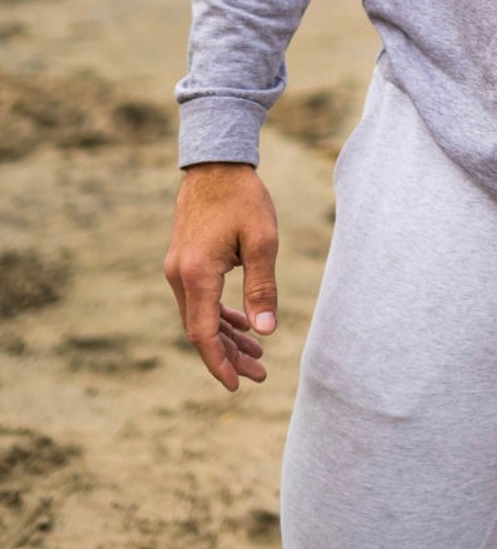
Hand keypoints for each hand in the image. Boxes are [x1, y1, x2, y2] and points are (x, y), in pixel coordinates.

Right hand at [164, 161, 279, 390]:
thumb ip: (262, 287)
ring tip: (256, 354)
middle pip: (201, 330)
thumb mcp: (262, 240)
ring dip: (226, 336)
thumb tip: (266, 331)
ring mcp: (178, 269)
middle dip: (229, 355)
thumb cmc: (242, 198)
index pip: (203, 333)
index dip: (220, 362)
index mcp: (196, 274)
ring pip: (200, 316)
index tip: (238, 384)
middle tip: (259, 373)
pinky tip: (242, 324)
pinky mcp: (185, 262)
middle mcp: (179, 276)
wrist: (216, 164)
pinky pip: (200, 299)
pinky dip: (220, 315)